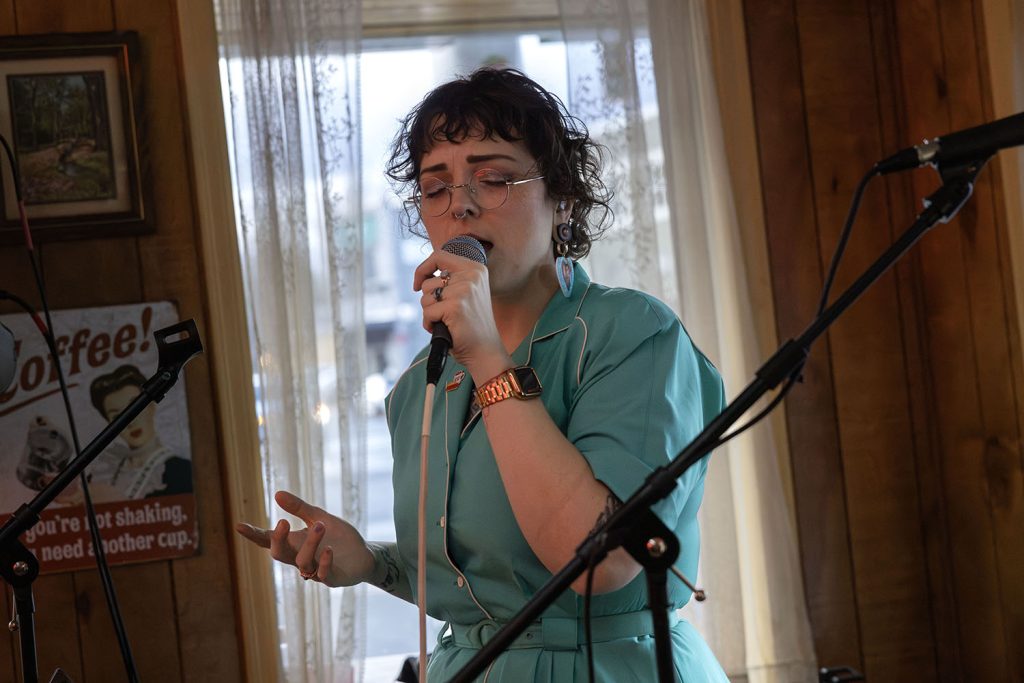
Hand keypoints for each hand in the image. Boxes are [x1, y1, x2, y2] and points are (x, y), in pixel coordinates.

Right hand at [235, 490, 373, 586]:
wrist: (364, 555)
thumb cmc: (339, 537)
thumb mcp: (318, 517)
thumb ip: (299, 508)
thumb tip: (277, 494)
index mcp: (294, 544)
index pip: (269, 541)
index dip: (254, 535)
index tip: (239, 525)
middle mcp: (300, 558)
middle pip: (279, 554)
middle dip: (277, 540)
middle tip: (283, 521)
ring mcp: (315, 571)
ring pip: (302, 563)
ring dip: (310, 543)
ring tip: (320, 525)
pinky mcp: (332, 578)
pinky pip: (323, 574)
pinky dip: (324, 562)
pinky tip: (329, 549)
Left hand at [413, 250, 509, 379]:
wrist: (486, 351)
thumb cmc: (472, 325)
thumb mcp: (467, 293)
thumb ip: (451, 280)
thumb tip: (422, 277)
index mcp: (475, 269)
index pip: (439, 256)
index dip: (423, 269)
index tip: (418, 284)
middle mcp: (472, 276)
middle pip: (429, 282)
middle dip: (429, 300)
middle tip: (444, 314)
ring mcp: (464, 291)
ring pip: (426, 297)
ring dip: (429, 312)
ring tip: (446, 321)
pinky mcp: (455, 307)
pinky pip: (427, 312)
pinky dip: (430, 323)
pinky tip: (444, 329)